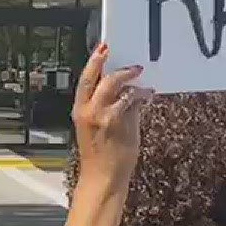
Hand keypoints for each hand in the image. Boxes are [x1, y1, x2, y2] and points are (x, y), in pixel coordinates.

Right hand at [72, 43, 150, 188]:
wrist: (103, 177)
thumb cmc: (98, 156)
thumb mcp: (92, 127)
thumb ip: (104, 108)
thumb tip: (119, 92)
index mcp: (79, 110)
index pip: (85, 79)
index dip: (94, 62)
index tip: (103, 49)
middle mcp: (91, 111)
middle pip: (106, 79)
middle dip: (121, 71)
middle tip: (134, 67)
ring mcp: (108, 116)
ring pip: (123, 90)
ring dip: (136, 86)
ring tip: (143, 87)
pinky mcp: (123, 123)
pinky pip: (134, 103)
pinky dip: (142, 98)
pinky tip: (147, 98)